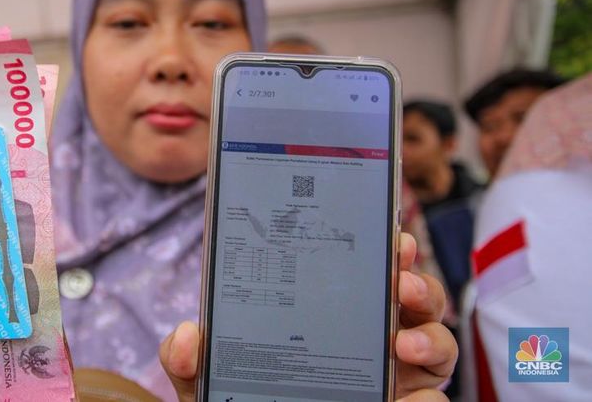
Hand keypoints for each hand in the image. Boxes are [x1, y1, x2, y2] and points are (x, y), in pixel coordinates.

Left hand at [159, 232, 456, 401]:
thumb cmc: (240, 396)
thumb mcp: (211, 378)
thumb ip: (189, 359)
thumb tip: (186, 336)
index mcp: (329, 315)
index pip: (364, 274)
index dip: (384, 252)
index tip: (390, 237)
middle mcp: (369, 341)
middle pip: (412, 302)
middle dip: (417, 283)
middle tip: (400, 281)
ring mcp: (390, 376)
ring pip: (436, 346)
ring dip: (431, 337)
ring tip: (403, 343)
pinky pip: (431, 401)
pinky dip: (428, 399)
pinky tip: (412, 398)